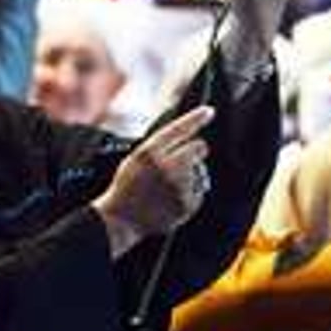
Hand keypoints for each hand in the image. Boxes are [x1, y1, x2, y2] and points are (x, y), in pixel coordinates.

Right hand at [91, 106, 214, 257]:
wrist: (121, 219)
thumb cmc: (127, 186)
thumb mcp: (134, 158)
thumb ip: (157, 146)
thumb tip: (185, 135)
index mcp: (149, 153)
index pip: (178, 129)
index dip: (196, 118)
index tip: (209, 111)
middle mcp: (166, 167)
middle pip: (199, 147)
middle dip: (195, 150)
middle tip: (183, 160)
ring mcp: (179, 187)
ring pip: (201, 170)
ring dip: (191, 174)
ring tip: (168, 186)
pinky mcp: (188, 204)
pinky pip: (201, 190)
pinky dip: (191, 192)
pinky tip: (172, 198)